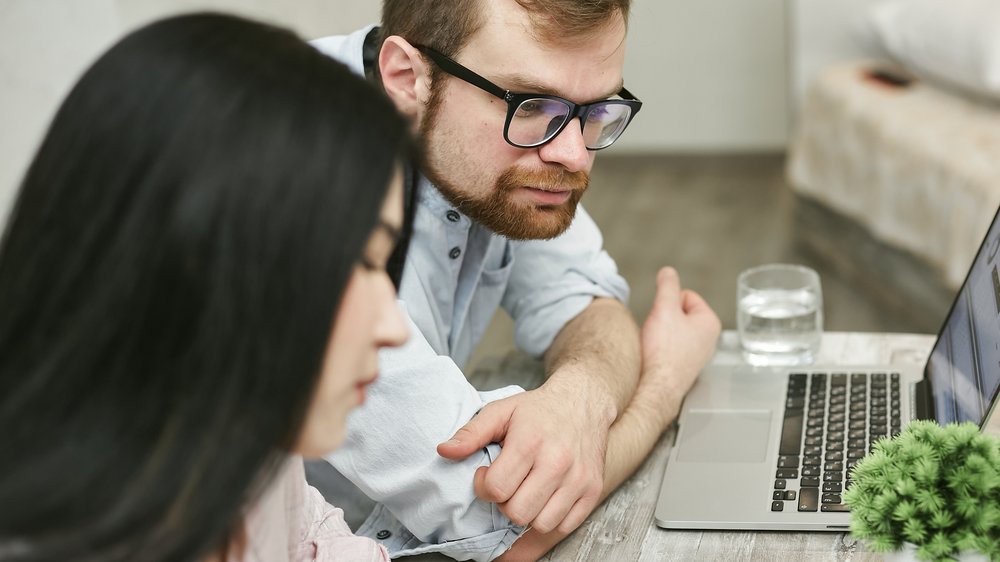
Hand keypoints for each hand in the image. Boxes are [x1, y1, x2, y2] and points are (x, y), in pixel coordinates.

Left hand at [436, 382, 613, 533]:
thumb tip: (444, 451)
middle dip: (504, 503)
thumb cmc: (538, 409)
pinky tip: (543, 498)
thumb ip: (471, 433)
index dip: (484, 487)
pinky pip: (565, 525)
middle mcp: (557, 462)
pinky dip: (550, 519)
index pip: (497, 489)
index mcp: (530, 442)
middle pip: (518, 512)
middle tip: (507, 485)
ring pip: (541, 524)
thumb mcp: (501, 411)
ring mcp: (577, 479)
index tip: (487, 475)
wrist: (583, 401)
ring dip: (527, 513)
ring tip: (525, 492)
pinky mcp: (592, 490)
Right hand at [637, 267, 720, 425]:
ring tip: (656, 346)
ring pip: (672, 330)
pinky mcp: (683, 366)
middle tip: (658, 333)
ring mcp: (696, 355)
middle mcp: (708, 340)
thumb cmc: (663, 353)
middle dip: (664, 318)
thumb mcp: (664, 309)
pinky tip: (655, 357)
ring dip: (660, 333)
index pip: (686, 295)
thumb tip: (668, 272)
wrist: (655, 389)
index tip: (662, 317)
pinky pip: (668, 347)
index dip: (668, 302)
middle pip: (679, 312)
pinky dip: (659, 349)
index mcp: (709, 322)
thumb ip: (667, 286)